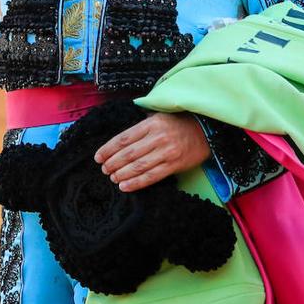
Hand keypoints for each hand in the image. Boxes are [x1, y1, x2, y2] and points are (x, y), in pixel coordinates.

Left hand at [93, 112, 209, 192]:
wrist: (205, 131)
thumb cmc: (177, 123)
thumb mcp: (157, 117)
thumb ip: (140, 127)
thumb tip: (118, 140)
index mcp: (150, 124)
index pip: (123, 138)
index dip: (108, 149)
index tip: (98, 157)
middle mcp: (157, 137)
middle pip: (128, 153)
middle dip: (112, 163)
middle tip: (104, 169)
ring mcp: (166, 152)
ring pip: (138, 166)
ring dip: (122, 174)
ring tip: (112, 178)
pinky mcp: (174, 165)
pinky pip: (152, 176)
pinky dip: (136, 183)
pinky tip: (125, 186)